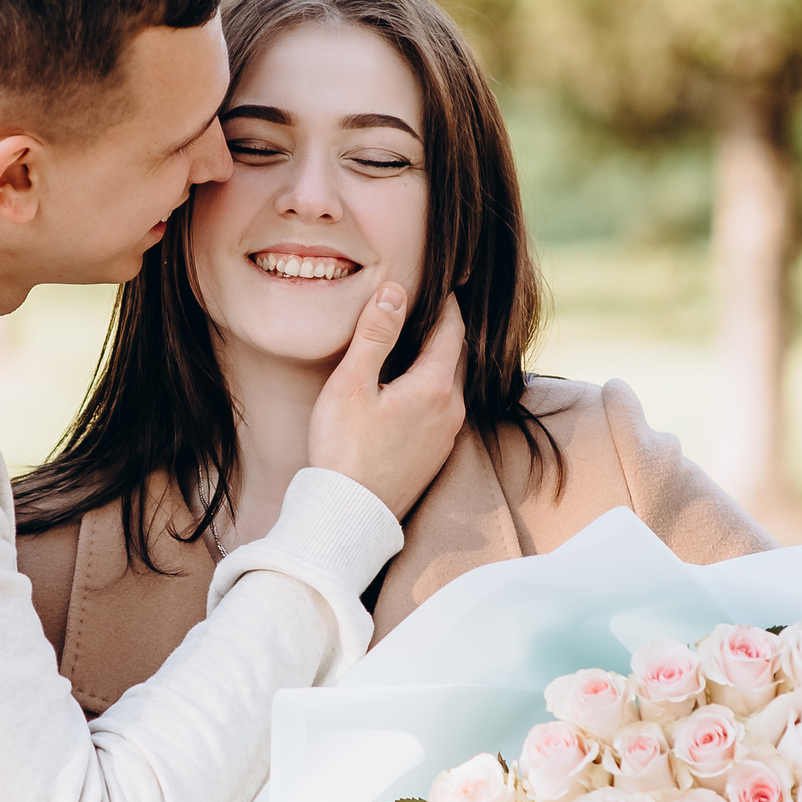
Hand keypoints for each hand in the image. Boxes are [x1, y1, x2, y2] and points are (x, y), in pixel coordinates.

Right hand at [307, 284, 467, 518]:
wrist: (349, 515)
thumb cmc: (344, 449)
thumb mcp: (351, 385)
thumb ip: (375, 335)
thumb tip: (395, 292)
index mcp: (434, 387)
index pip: (452, 331)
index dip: (447, 304)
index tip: (444, 285)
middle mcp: (450, 410)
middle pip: (458, 357)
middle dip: (447, 330)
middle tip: (432, 309)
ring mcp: (446, 436)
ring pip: (452, 385)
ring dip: (441, 361)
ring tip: (420, 344)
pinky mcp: (436, 456)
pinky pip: (443, 409)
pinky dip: (434, 388)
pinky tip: (411, 389)